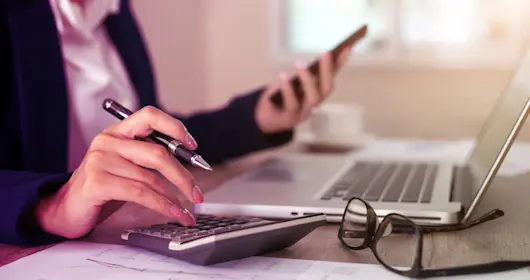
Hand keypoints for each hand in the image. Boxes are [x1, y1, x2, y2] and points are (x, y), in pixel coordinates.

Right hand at [34, 106, 202, 238]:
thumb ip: (149, 157)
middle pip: (158, 153)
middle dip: (183, 176)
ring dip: (175, 198)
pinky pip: (141, 194)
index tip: (193, 145)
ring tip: (187, 210)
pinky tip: (174, 213)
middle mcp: (108, 141)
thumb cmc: (102, 186)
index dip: (174, 127)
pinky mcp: (97, 182)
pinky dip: (163, 206)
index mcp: (118, 132)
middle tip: (197, 193)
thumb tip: (188, 164)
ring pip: (151, 178)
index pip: (149, 115)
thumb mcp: (126, 165)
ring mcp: (100, 161)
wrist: (65, 208)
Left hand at [255, 46, 352, 133]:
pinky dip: (288, 90)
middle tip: (326, 54)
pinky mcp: (290, 118)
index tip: (347, 48)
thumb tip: (314, 58)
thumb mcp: (292, 82)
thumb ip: (303, 73)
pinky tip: (283, 76)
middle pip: (326, 89)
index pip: (332, 77)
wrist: (262, 118)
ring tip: (300, 63)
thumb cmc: (279, 97)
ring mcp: (303, 113)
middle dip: (327, 71)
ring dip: (308, 80)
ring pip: (313, 98)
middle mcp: (314, 104)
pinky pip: (292, 104)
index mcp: (316, 94)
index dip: (340, 64)